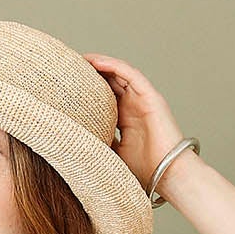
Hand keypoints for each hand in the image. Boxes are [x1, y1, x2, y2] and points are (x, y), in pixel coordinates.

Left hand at [81, 53, 187, 196]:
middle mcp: (134, 106)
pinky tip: (96, 62)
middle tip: (70, 66)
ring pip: (120, 74)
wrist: (168, 175)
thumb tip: (73, 139)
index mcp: (125, 119)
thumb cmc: (145, 169)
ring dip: (101, 64)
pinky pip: (131, 75)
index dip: (88, 88)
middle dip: (92, 73)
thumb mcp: (112, 153)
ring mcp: (143, 100)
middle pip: (111, 82)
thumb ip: (99, 142)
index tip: (67, 84)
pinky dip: (114, 66)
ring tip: (81, 58)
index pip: (104, 97)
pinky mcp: (151, 97)